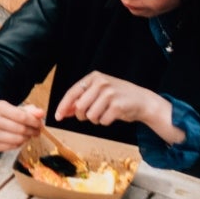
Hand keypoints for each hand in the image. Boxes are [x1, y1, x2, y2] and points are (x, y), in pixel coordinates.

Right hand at [0, 96, 44, 153]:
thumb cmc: (1, 111)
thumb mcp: (13, 107)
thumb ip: (29, 110)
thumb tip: (42, 114)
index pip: (21, 117)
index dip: (34, 121)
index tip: (40, 123)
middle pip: (20, 129)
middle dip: (33, 131)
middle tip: (38, 130)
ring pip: (17, 140)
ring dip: (27, 138)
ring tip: (30, 134)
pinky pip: (11, 147)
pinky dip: (19, 143)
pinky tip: (21, 139)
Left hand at [56, 73, 175, 140]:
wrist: (141, 100)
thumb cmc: (117, 97)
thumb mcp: (98, 92)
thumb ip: (82, 99)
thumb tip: (64, 111)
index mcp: (94, 77)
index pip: (73, 92)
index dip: (63, 106)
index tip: (58, 117)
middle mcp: (101, 83)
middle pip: (80, 107)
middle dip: (82, 116)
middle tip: (92, 114)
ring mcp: (110, 93)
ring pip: (90, 116)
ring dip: (95, 119)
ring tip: (105, 112)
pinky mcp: (117, 106)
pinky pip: (102, 121)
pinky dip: (105, 122)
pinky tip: (113, 115)